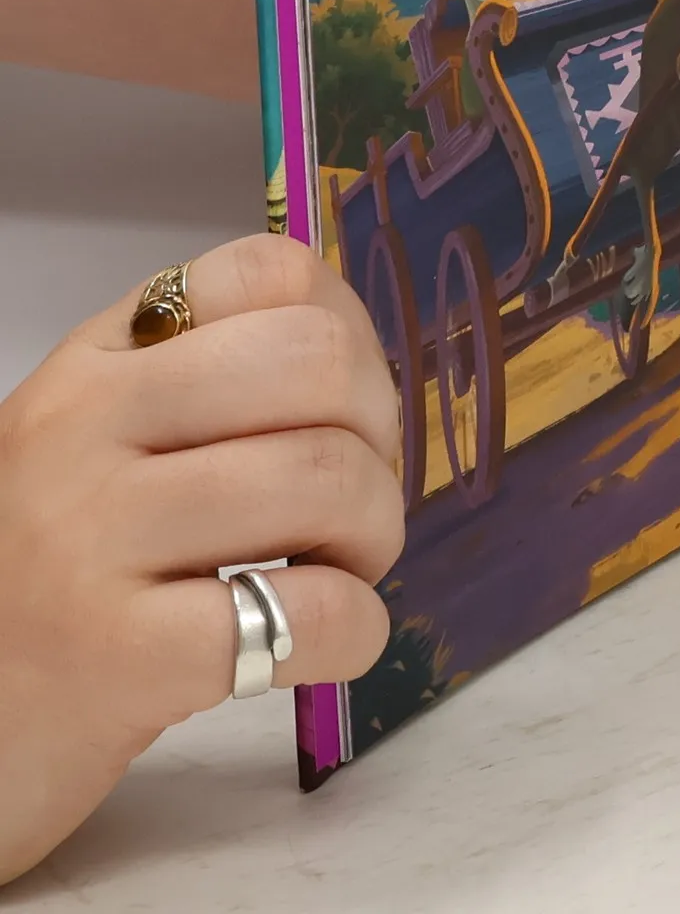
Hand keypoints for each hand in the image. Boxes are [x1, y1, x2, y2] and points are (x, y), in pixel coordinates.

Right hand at [0, 236, 404, 884]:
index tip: (346, 407)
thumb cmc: (51, 583)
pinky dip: (355, 627)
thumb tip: (364, 373)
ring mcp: (89, 537)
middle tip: (356, 500)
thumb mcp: (104, 448)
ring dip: (376, 533)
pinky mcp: (114, 657)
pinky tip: (331, 641)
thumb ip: (207, 390)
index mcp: (97, 362)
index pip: (268, 271)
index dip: (349, 332)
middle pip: (317, 360)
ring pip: (324, 476)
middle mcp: (82, 426)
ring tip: (339, 571)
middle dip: (379, 433)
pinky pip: (305, 610)